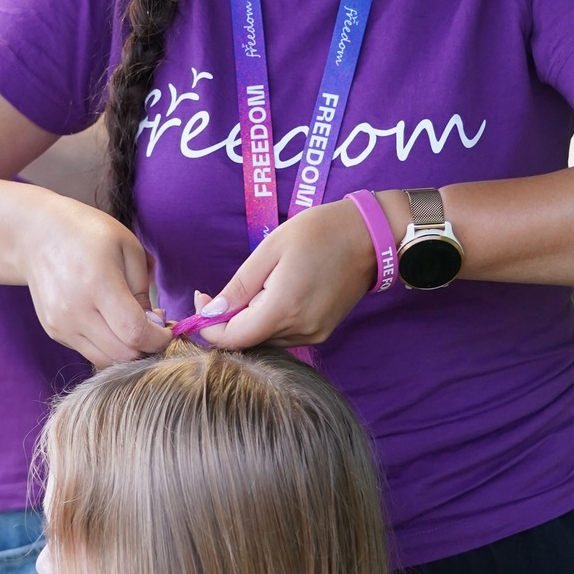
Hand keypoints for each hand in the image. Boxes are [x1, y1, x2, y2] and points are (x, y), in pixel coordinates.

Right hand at [16, 192, 169, 368]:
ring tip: (131, 326)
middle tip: (153, 328)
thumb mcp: (127, 247)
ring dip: (125, 351)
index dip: (159, 339)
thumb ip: (144, 289)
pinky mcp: (54, 331)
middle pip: (122, 354)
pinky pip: (88, 351)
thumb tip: (153, 324)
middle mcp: (76, 310)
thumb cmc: (87, 234)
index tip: (167, 330)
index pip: (135, 332)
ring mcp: (61, 324)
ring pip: (105, 360)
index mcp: (98, 284)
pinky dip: (106, 345)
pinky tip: (108, 322)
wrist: (36, 235)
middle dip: (146, 347)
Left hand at [196, 200, 375, 349]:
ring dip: (249, 320)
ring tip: (257, 286)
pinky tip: (274, 294)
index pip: (232, 339)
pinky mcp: (322, 332)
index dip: (209, 325)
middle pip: (247, 341)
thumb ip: (239, 286)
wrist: (370, 236)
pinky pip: (284, 335)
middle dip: (228, 320)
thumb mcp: (270, 250)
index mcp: (283, 309)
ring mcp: (313, 334)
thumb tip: (210, 312)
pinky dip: (269, 321)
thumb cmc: (318, 232)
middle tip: (224, 289)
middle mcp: (299, 330)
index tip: (204, 297)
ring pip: (265, 340)